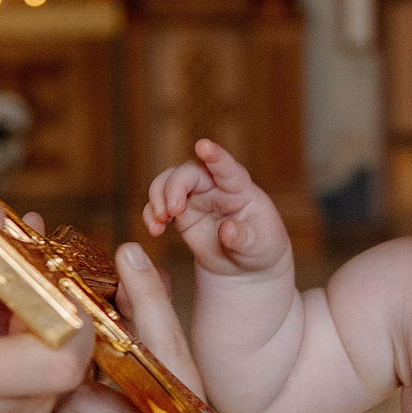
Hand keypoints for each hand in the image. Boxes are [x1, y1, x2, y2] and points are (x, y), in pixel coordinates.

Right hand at [141, 139, 289, 278]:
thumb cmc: (260, 248)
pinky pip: (158, 205)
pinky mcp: (180, 214)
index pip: (226, 167)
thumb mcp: (261, 246)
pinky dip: (150, 214)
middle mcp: (214, 187)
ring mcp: (195, 198)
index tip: (202, 146)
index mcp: (239, 188)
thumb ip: (244, 238)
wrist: (245, 266)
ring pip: (168, 182)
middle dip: (174, 186)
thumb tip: (227, 230)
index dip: (214, 155)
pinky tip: (155, 230)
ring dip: (158, 196)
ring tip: (160, 220)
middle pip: (188, 172)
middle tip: (172, 210)